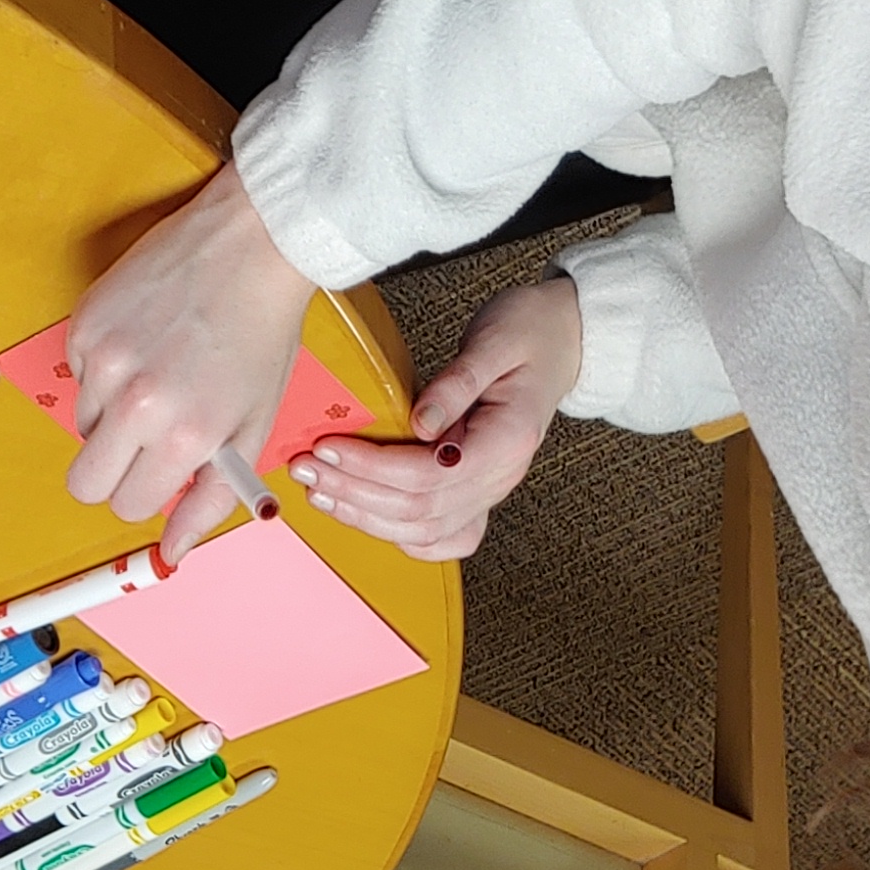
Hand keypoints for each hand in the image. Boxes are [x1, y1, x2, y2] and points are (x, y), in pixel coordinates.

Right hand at [62, 158, 317, 563]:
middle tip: (142, 439)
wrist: (251, 242)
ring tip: (156, 373)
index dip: (144, 491)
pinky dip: (103, 368)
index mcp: (185, 436)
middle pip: (84, 483)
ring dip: (111, 414)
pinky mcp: (84, 325)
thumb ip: (210, 499)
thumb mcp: (252, 427)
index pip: (126, 506)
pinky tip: (144, 340)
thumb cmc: (260, 333)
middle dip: (111, 471)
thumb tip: (174, 553)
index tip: (160, 470)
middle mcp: (137, 404)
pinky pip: (76, 375)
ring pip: (81, 426)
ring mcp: (104, 362)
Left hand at [283, 277, 580, 562]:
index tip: (329, 447)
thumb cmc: (530, 332)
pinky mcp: (476, 493)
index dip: (373, 467)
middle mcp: (500, 477)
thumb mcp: (495, 339)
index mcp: (508, 440)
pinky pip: (439, 537)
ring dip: (363, 516)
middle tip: (307, 468)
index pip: (431, 474)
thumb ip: (456, 383)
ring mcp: (490, 491)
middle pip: (418, 509)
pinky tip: (361, 517)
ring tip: (319, 490)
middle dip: (354, 493)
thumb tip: (419, 422)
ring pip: (421, 530)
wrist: (562, 341)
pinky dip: (397, 535)